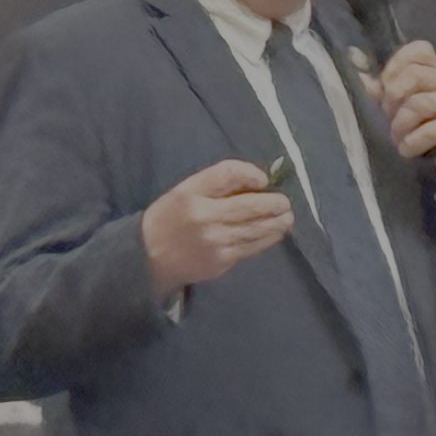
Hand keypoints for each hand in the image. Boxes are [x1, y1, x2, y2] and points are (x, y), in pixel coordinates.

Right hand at [141, 159, 293, 293]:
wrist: (148, 257)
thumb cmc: (170, 218)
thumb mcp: (185, 191)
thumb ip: (216, 182)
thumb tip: (258, 181)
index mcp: (191, 193)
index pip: (228, 174)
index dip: (251, 174)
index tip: (263, 180)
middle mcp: (204, 216)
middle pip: (249, 205)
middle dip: (274, 203)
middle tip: (285, 203)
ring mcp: (214, 241)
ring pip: (256, 228)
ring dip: (277, 222)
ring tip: (287, 218)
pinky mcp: (221, 261)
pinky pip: (252, 247)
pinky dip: (268, 238)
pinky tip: (275, 233)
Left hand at [369, 39, 435, 208]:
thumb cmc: (431, 134)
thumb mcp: (403, 111)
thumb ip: (384, 92)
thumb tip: (359, 74)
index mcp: (435, 75)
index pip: (420, 50)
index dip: (396, 65)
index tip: (385, 89)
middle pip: (414, 74)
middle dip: (392, 99)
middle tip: (389, 119)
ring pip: (419, 103)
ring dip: (400, 126)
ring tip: (398, 140)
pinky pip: (430, 130)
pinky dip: (412, 143)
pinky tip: (408, 151)